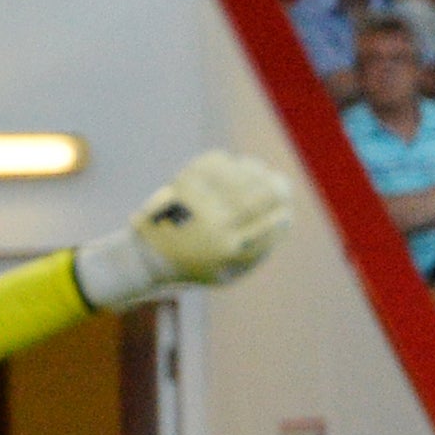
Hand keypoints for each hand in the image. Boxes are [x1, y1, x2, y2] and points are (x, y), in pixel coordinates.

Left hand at [136, 151, 293, 285]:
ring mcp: (199, 203)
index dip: (282, 215)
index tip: (286, 211)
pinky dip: (226, 162)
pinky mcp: (184, 185)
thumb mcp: (227, 273)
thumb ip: (255, 251)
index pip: (269, 225)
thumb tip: (284, 219)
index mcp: (230, 250)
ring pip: (238, 177)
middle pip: (257, 198)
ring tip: (257, 169)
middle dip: (274, 187)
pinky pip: (213, 164)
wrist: (149, 256)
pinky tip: (232, 164)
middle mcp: (216, 226)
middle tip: (279, 183)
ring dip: (253, 170)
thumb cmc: (194, 265)